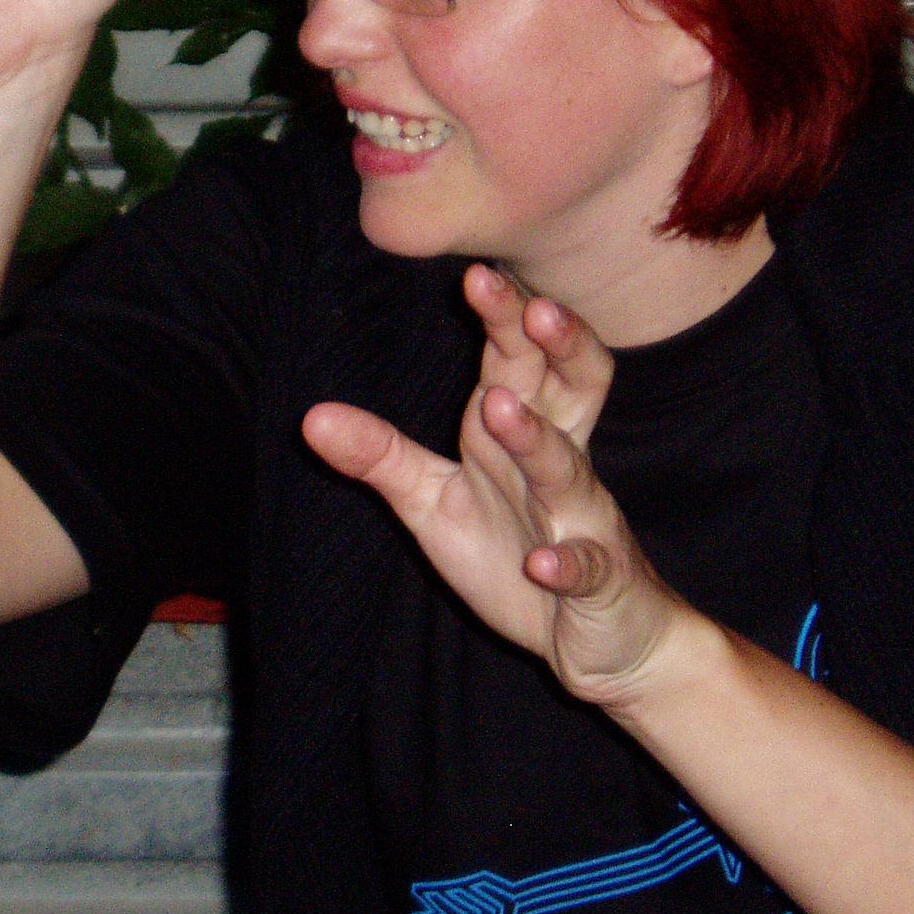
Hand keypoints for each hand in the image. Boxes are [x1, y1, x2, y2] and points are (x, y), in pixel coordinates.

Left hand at [303, 265, 690, 707]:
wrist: (604, 637)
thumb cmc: (519, 551)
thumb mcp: (436, 502)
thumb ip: (381, 457)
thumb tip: (309, 416)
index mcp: (522, 433)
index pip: (521, 361)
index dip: (507, 319)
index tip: (475, 275)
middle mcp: (561, 464)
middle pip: (569, 388)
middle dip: (554, 344)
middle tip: (531, 305)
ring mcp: (583, 522)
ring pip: (569, 471)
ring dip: (538, 440)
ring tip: (500, 408)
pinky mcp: (597, 582)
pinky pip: (587, 569)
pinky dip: (567, 563)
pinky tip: (542, 562)